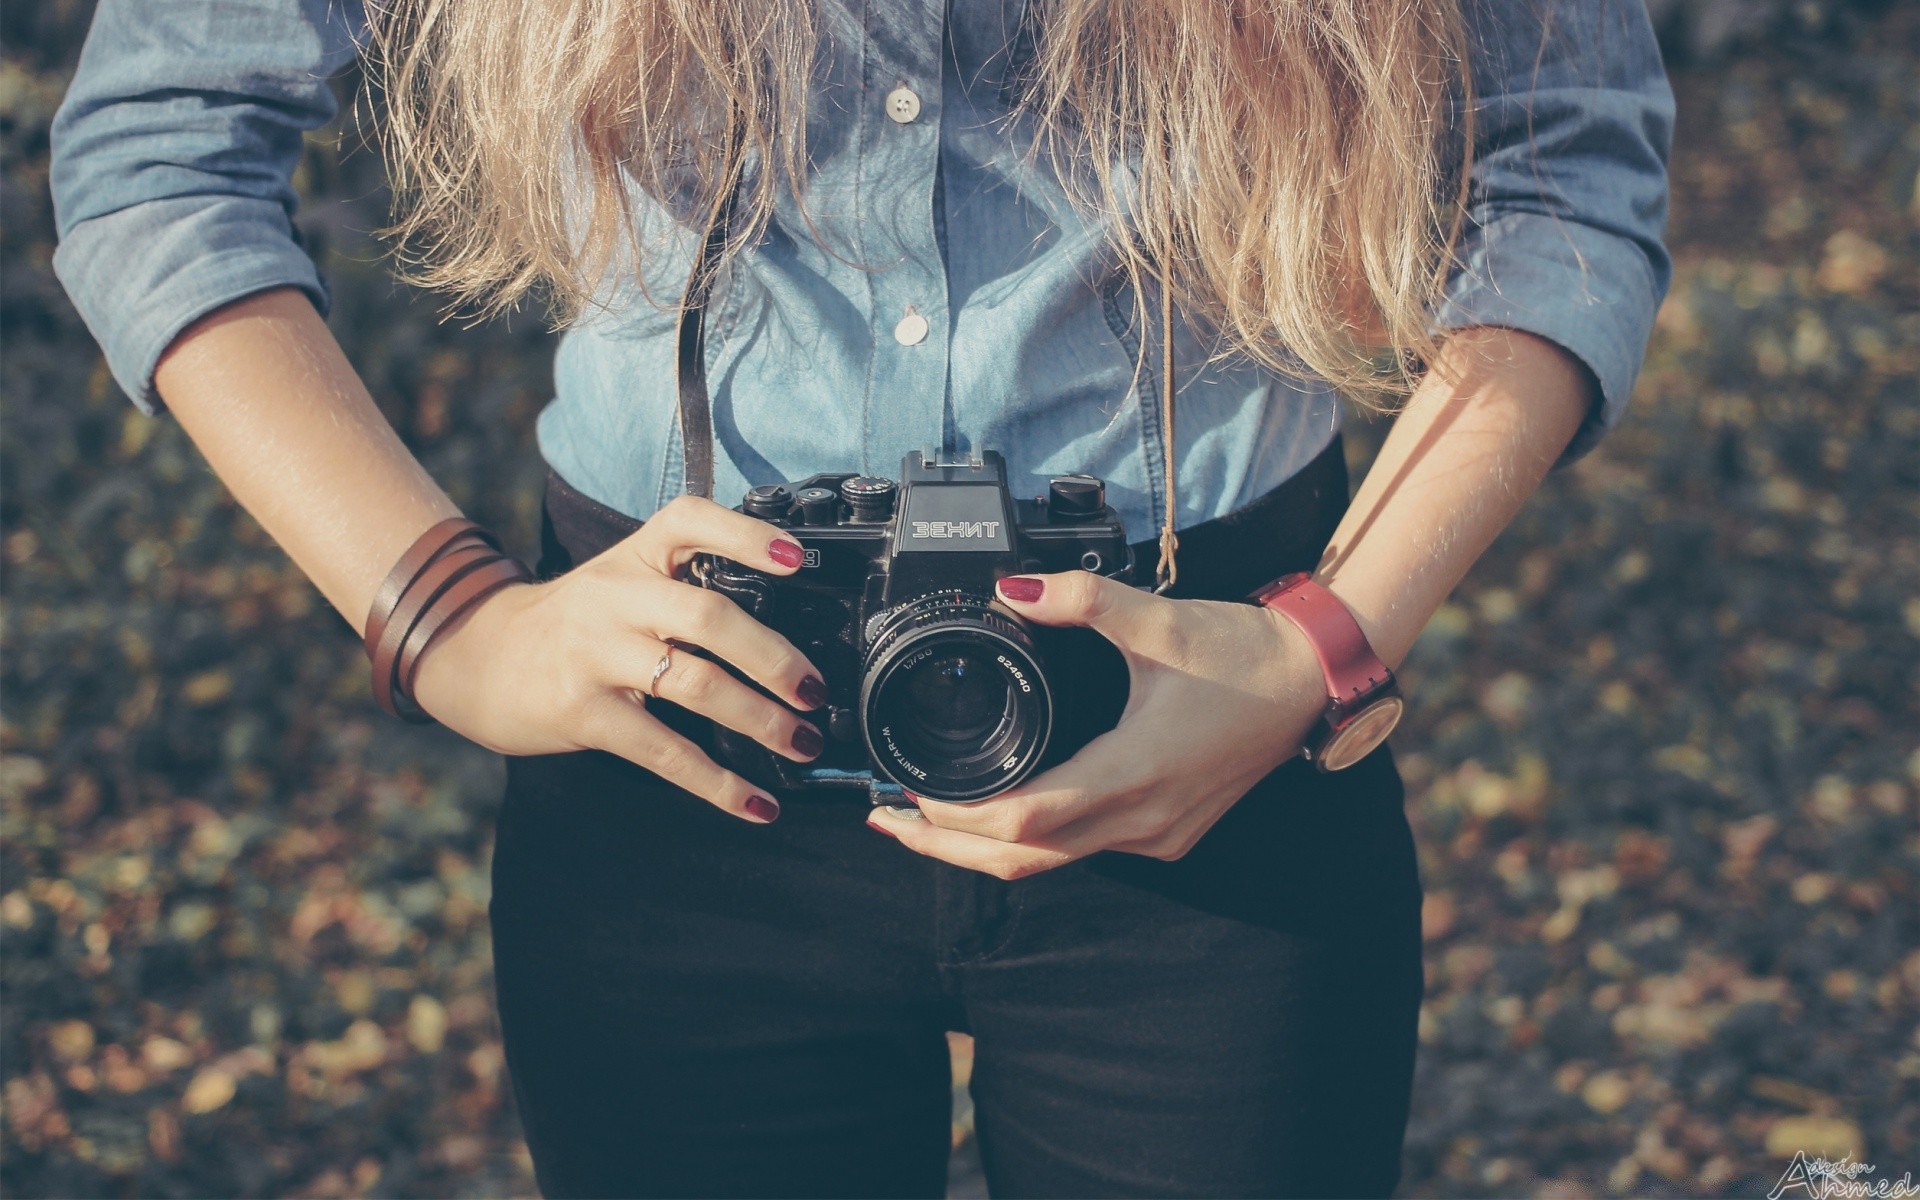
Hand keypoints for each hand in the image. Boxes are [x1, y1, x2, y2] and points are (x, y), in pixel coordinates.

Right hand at [410, 496, 827, 823]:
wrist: (478, 656)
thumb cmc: (573, 622)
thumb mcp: (620, 580)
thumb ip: (684, 587)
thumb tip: (782, 637)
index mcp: (635, 557)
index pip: (691, 522)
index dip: (746, 537)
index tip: (796, 560)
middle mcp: (616, 597)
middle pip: (709, 615)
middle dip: (773, 658)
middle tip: (814, 691)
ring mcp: (597, 654)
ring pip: (694, 684)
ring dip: (760, 720)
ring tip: (801, 743)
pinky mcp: (585, 712)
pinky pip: (664, 751)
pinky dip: (718, 783)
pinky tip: (756, 803)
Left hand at [867, 571, 1328, 876]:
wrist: (1314, 678)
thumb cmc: (1244, 653)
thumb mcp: (1157, 619)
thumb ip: (1081, 599)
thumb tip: (1013, 589)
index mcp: (1134, 773)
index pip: (1024, 817)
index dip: (957, 815)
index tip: (908, 790)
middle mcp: (1143, 818)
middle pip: (1023, 858)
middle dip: (947, 846)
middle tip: (886, 820)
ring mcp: (1157, 833)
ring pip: (1052, 861)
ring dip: (985, 847)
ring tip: (925, 821)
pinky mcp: (1166, 830)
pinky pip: (1083, 849)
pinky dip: (1032, 839)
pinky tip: (1001, 812)